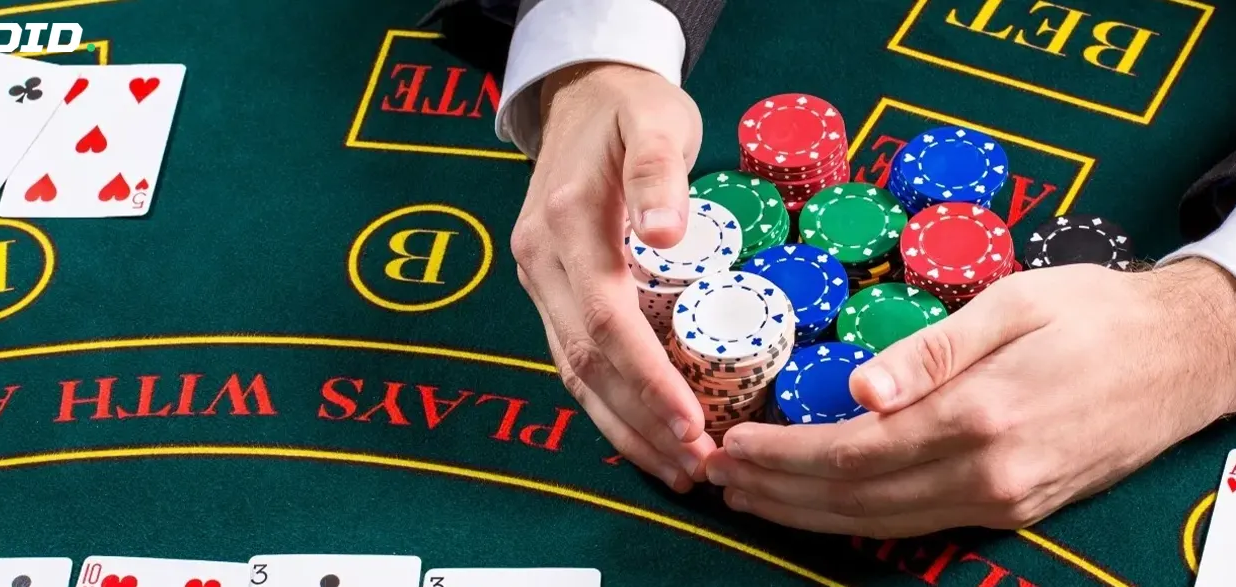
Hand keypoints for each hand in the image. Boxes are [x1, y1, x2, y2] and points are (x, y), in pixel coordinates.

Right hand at [511, 63, 711, 491]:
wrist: (582, 88)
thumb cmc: (631, 105)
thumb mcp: (655, 121)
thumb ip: (658, 173)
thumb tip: (667, 232)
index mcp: (568, 227)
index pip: (608, 323)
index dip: (649, 380)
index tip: (693, 422)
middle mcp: (542, 261)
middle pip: (587, 363)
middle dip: (640, 423)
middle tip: (695, 466)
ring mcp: (540, 278)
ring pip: (575, 370)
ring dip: (624, 426)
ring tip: (675, 468)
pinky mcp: (550, 286)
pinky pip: (574, 356)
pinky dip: (608, 401)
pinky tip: (644, 431)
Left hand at [703, 260, 1235, 536]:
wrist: (1190, 355)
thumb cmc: (1100, 313)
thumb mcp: (1013, 303)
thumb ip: (931, 349)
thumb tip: (857, 391)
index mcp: (981, 417)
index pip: (853, 452)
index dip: (782, 454)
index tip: (729, 442)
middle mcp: (990, 475)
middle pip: (856, 501)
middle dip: (777, 492)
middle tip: (714, 474)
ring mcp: (1007, 502)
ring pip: (884, 525)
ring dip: (809, 514)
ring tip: (751, 495)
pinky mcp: (1020, 509)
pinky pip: (921, 525)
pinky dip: (861, 519)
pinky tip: (826, 504)